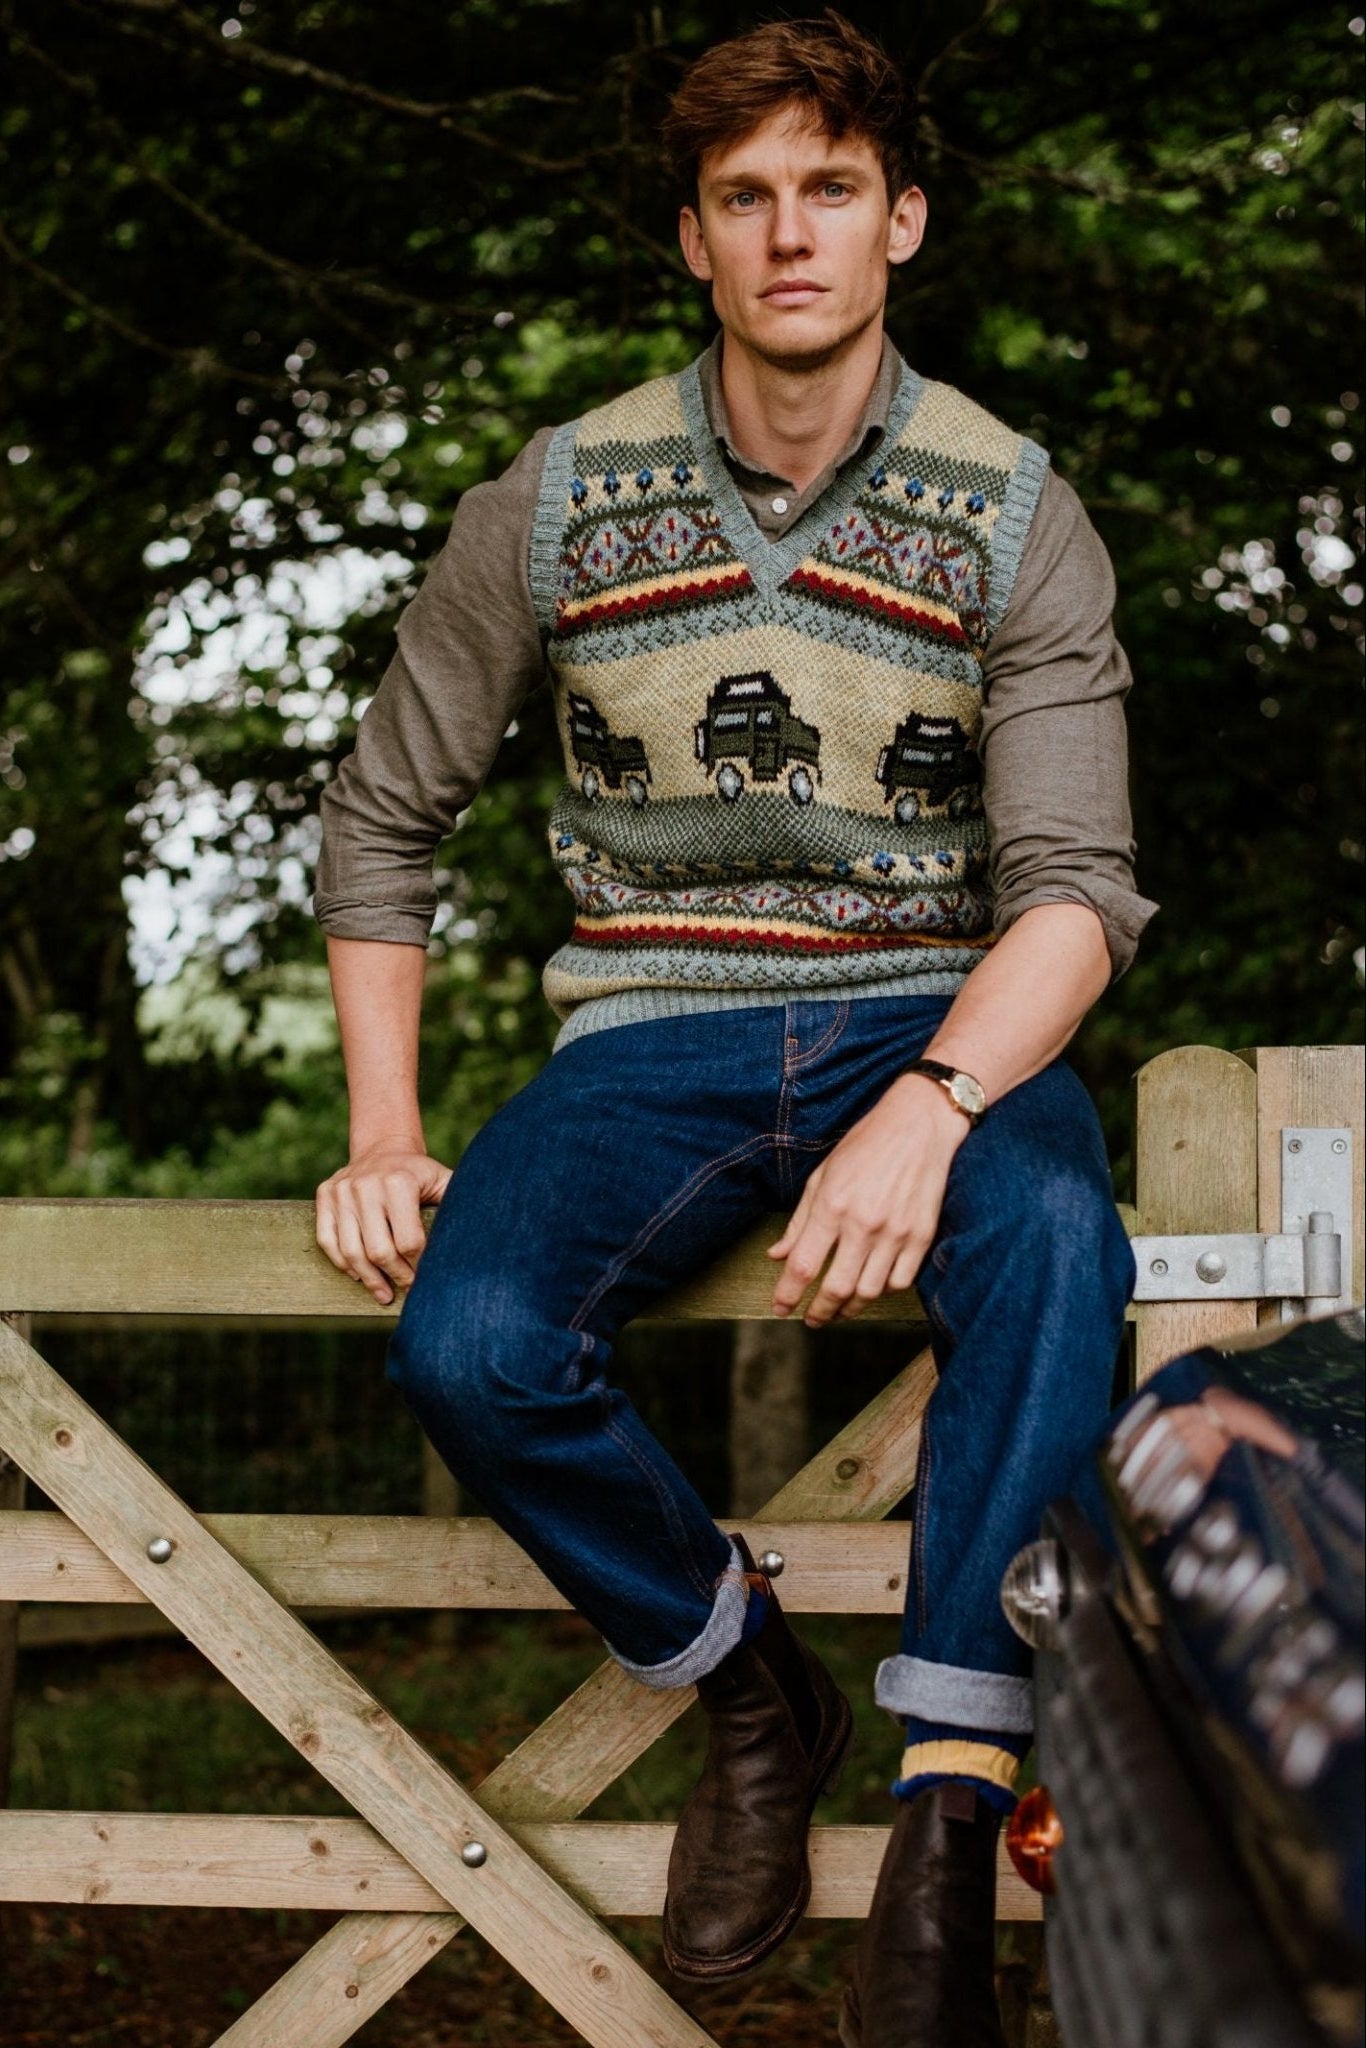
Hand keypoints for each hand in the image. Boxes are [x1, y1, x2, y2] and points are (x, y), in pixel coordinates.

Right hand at [315, 1146, 452, 1304]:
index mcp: (399, 1182)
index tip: (427, 1279)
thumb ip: (460, 1204)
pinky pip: (328, 1240)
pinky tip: (359, 1276)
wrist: (383, 1148)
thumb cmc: (420, 1174)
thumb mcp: (444, 1181)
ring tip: (384, 1294)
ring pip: (351, 1250)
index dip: (419, 1266)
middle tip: (408, 1291)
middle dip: (396, 1276)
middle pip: (379, 1250)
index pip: (409, 1241)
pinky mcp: (325, 1196)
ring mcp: (342, 1190)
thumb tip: (483, 1240)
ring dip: (369, 1279)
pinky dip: (342, 1263)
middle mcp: (366, 1185)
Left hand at [767, 1076, 969, 1325]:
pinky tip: (873, 1287)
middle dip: (819, 1311)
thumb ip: (799, 1220)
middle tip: (812, 1319)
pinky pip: (901, 1282)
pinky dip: (884, 1292)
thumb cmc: (866, 1145)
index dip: (787, 1294)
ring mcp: (896, 1232)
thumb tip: (776, 1255)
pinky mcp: (922, 1235)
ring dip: (850, 1308)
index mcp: (832, 1205)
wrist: (920, 1126)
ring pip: (869, 1291)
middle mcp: (863, 1223)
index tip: (780, 1308)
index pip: (802, 1265)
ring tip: (840, 1309)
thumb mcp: (823, 1175)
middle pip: (837, 1288)